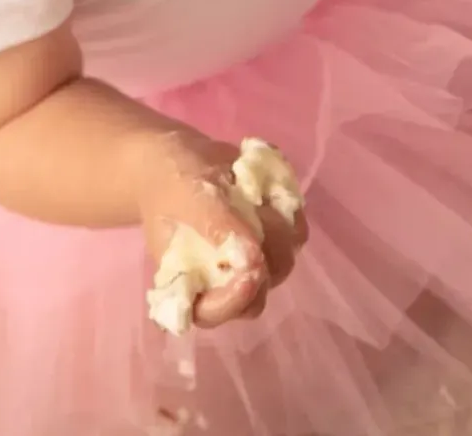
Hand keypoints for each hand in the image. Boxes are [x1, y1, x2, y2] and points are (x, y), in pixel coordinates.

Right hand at [134, 131, 306, 327]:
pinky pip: (295, 235)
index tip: (249, 275)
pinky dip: (288, 213)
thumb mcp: (190, 201)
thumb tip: (253, 259)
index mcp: (193, 285)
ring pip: (282, 263)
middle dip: (264, 258)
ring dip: (276, 231)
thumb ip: (217, 229)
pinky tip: (268, 191)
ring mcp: (252, 262)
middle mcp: (225, 282)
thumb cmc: (175, 186)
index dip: (233, 301)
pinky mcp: (273, 239)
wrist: (185, 159)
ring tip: (255, 197)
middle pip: (258, 294)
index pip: (213, 312)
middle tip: (256, 217)